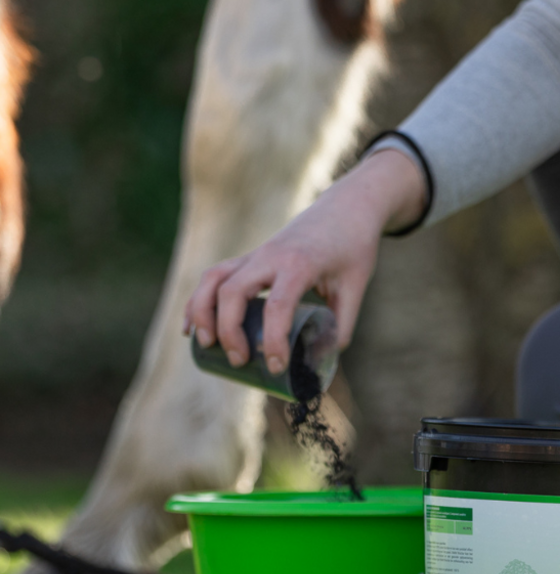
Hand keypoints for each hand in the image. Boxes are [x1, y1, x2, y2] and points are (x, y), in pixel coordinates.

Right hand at [183, 149, 425, 373]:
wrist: (348, 207)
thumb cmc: (354, 247)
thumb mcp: (356, 287)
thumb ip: (341, 326)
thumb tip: (319, 361)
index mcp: (299, 264)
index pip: (277, 306)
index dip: (273, 340)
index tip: (277, 366)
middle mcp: (270, 256)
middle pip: (232, 292)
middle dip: (229, 330)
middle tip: (240, 362)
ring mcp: (256, 254)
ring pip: (213, 279)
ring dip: (201, 312)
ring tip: (206, 346)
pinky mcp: (250, 257)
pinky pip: (215, 276)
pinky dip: (198, 300)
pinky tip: (190, 326)